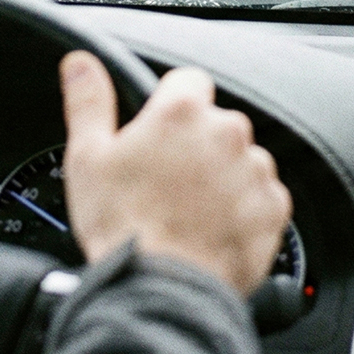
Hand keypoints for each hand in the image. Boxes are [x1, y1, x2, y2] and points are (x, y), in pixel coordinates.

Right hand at [59, 50, 291, 295]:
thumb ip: (89, 101)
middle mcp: (226, 132)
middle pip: (214, 123)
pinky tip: (212, 227)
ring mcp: (255, 170)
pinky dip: (243, 208)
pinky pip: (261, 196)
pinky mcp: (273, 207)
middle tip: (166, 181)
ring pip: (240, 159)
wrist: (162, 290)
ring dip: (221, 176)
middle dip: (195, 145)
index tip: (159, 132)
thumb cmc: (123, 226)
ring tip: (189, 211)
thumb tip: (80, 63)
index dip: (170, 105)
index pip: (187, 81)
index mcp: (181, 112)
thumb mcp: (87, 158)